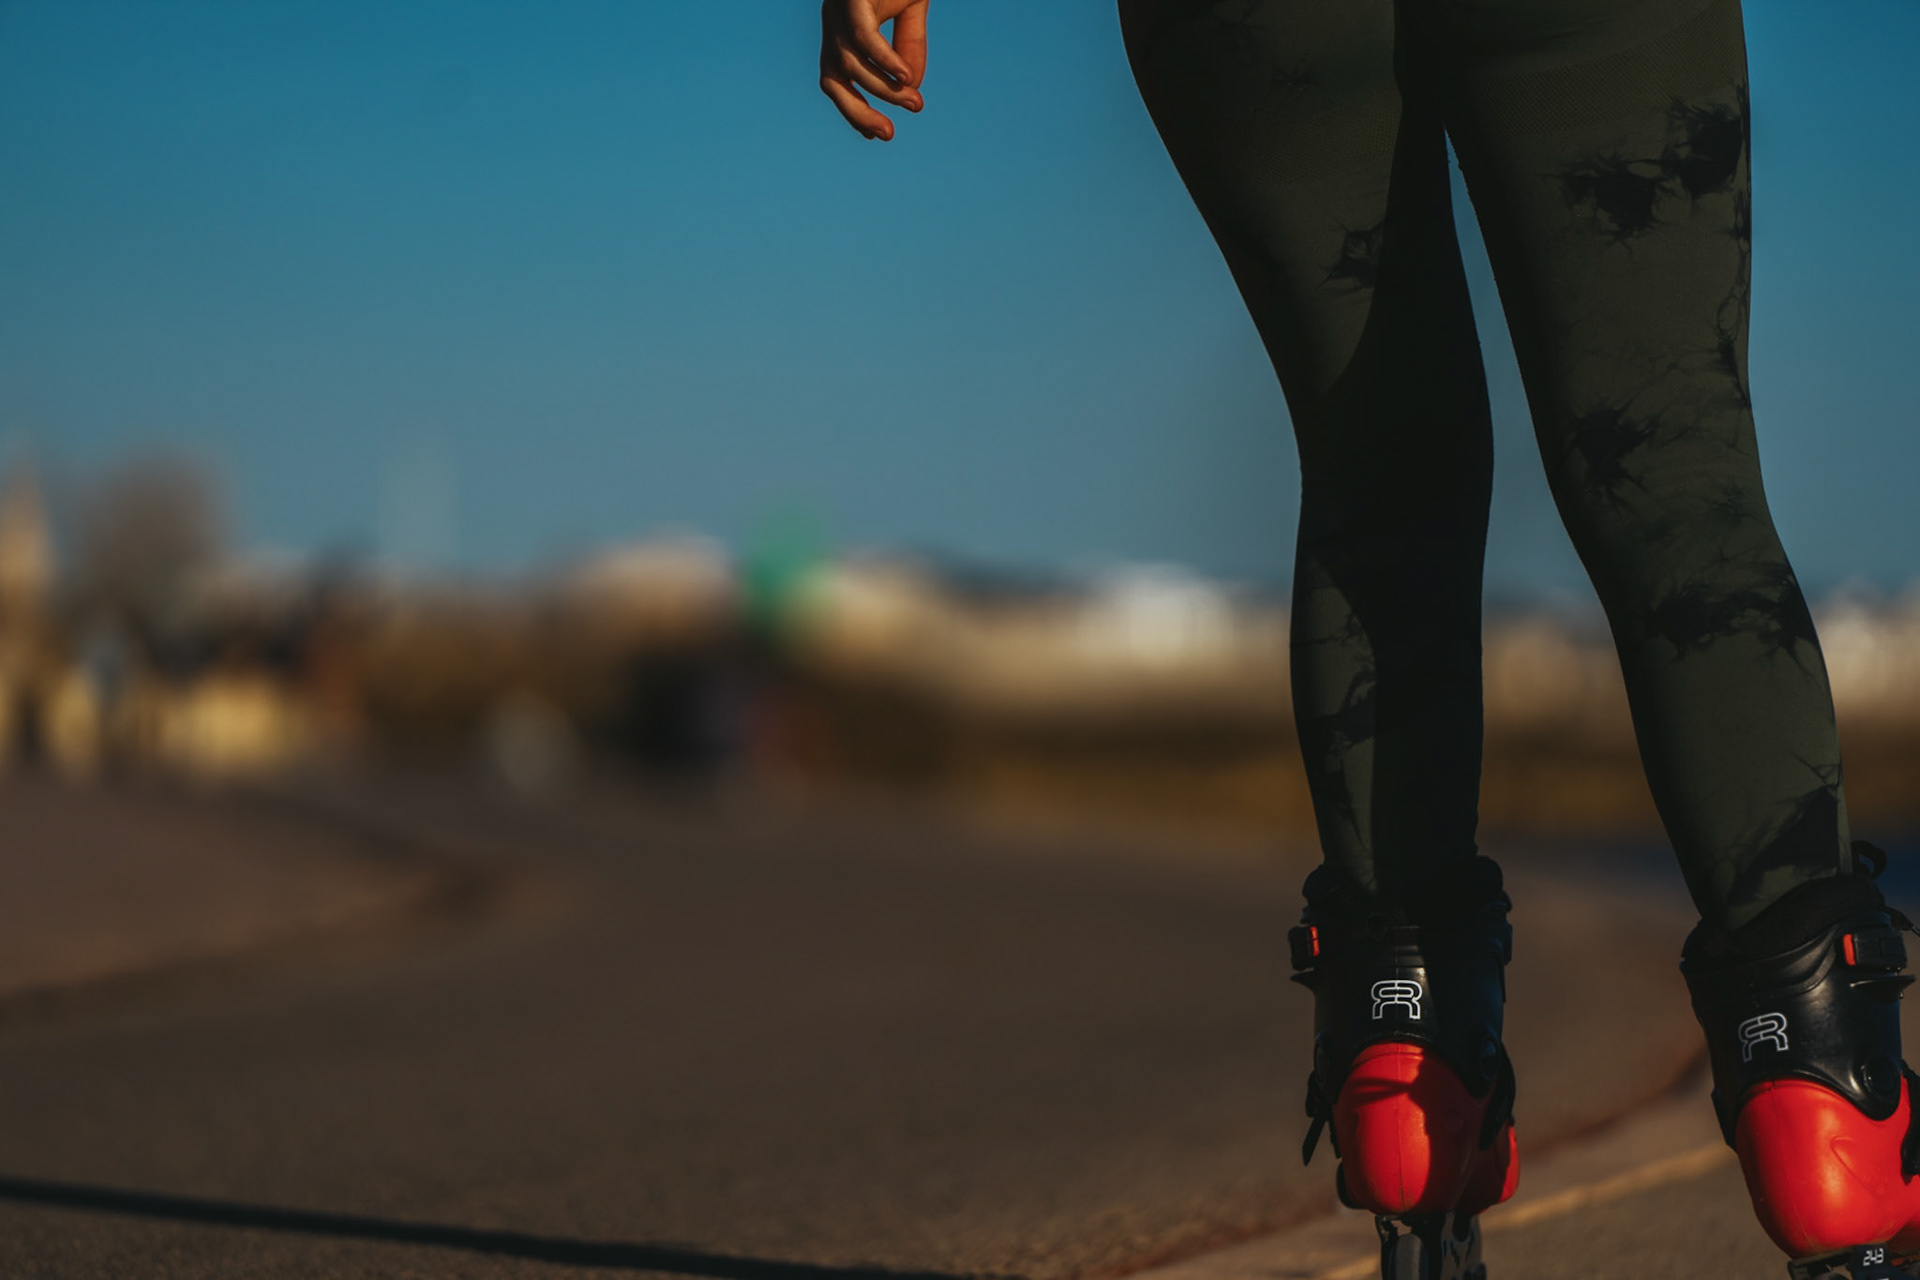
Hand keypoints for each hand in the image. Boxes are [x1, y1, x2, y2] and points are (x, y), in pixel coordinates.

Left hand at [819, 0, 927, 140]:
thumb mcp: (910, 10)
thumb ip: (910, 44)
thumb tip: (912, 85)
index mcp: (841, 29)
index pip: (837, 80)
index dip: (853, 110)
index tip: (873, 134)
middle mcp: (834, 23)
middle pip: (832, 81)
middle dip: (858, 112)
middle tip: (888, 134)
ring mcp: (839, 11)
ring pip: (850, 64)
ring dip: (883, 89)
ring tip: (914, 102)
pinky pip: (861, 37)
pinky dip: (883, 60)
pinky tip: (904, 76)